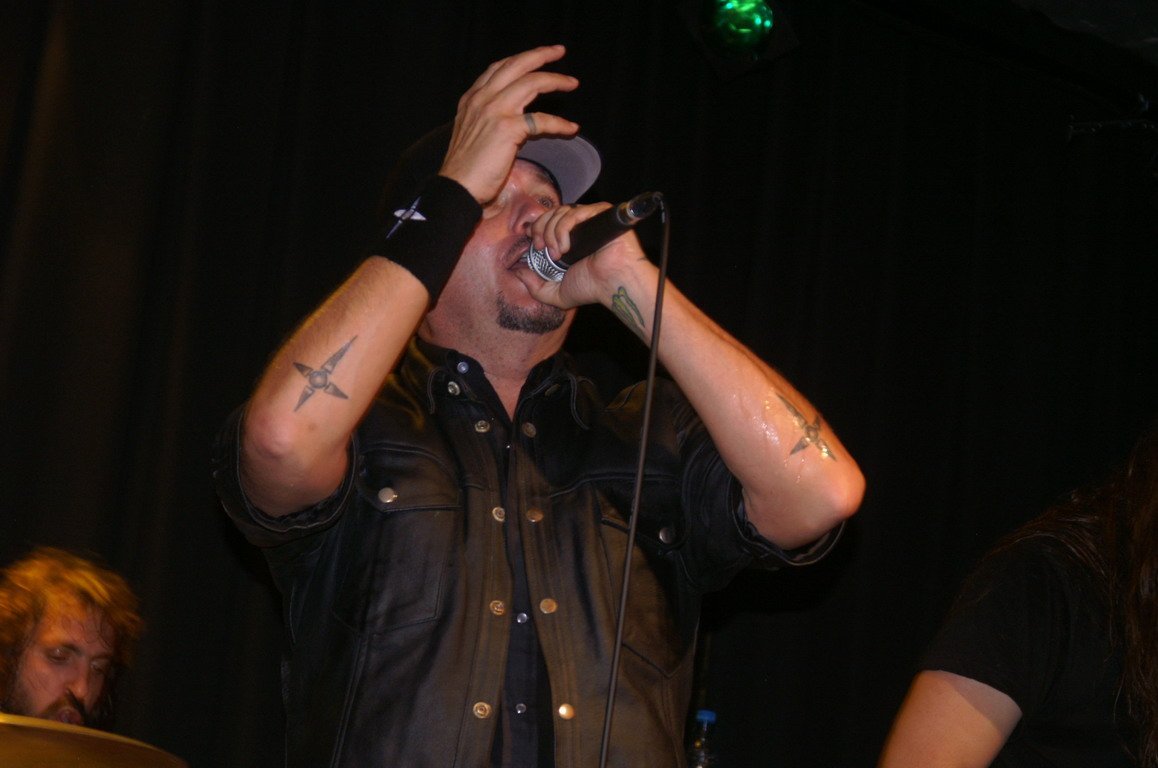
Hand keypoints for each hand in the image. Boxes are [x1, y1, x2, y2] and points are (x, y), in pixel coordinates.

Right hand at [440, 45, 579, 204]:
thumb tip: (513, 120)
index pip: (498, 68)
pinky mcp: (508, 128)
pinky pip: (542, 120)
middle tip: (559, 51)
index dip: (520, 59)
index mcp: (472, 99)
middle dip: (541, 55)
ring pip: (532, 83)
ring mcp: (495, 111)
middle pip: (516, 65)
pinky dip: (560, 124)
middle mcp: (482, 99)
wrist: (456, 187)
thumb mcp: (470, 134)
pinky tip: (571, 128)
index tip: (536, 56)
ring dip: (555, 80)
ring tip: (571, 83)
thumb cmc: (465, 169)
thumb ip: (487, 120)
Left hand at [520, 201, 650, 308]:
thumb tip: (517, 273)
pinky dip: (564, 229)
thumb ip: (535, 287)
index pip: (547, 220)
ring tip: (557, 253)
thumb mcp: (556, 293)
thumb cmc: (591, 288)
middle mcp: (579, 225)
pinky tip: (566, 247)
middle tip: (542, 248)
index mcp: (569, 237)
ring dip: (552, 233)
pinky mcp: (600, 213)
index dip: (537, 228)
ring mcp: (590, 218)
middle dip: (541, 230)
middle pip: (551, 213)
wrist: (613, 283)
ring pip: (560, 211)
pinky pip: (574, 212)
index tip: (535, 245)